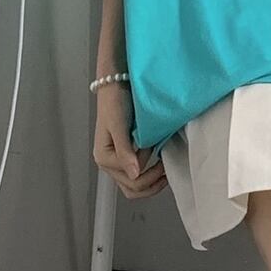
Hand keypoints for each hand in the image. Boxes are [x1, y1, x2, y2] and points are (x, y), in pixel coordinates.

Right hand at [92, 83, 167, 198]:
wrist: (117, 82)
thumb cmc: (115, 100)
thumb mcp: (119, 125)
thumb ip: (125, 151)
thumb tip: (134, 173)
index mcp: (104, 157)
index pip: (131, 179)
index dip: (148, 171)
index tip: (158, 153)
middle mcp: (109, 162)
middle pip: (132, 187)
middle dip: (152, 181)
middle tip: (166, 168)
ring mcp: (117, 159)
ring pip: (134, 185)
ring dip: (151, 181)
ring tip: (164, 168)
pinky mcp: (126, 153)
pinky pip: (137, 173)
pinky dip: (149, 172)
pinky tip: (159, 163)